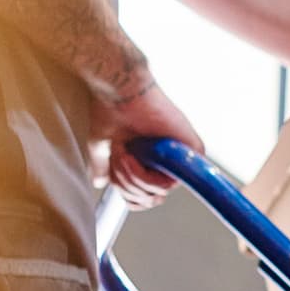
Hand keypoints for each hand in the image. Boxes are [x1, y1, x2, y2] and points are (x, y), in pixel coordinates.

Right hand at [92, 77, 206, 208]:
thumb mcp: (102, 146)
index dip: (127, 194)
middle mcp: (164, 160)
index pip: (144, 199)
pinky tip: (134, 156)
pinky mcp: (189, 150)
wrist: (120, 91)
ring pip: (157, 193)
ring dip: (132, 178)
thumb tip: (100, 182)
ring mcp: (177, 156)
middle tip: (118, 159)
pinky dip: (146, 176)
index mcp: (148, 159)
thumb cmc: (111, 110)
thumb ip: (104, 167)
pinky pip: (170, 183)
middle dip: (126, 185)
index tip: (114, 175)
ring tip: (124, 154)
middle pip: (150, 200)